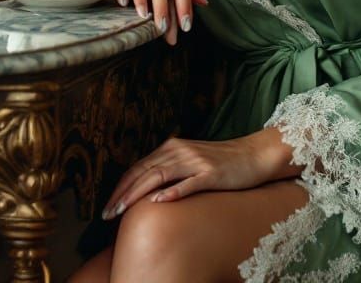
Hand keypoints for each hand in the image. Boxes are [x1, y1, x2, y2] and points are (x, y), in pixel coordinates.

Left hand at [101, 129, 295, 218]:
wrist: (253, 155)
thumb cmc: (221, 162)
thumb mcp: (191, 161)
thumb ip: (170, 170)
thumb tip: (147, 190)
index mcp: (174, 147)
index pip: (140, 167)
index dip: (121, 186)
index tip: (108, 206)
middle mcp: (181, 151)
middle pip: (144, 171)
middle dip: (123, 193)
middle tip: (107, 213)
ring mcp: (196, 162)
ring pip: (160, 176)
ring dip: (138, 193)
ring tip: (123, 210)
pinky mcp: (212, 174)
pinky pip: (188, 183)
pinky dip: (172, 191)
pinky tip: (159, 201)